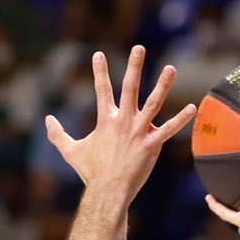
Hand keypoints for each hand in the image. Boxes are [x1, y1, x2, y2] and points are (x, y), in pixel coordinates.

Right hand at [44, 45, 195, 196]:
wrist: (107, 192)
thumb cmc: (90, 172)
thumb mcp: (70, 151)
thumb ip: (58, 135)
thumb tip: (46, 120)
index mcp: (105, 120)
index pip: (101, 89)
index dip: (99, 71)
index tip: (98, 54)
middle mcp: (123, 121)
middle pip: (129, 88)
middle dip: (133, 66)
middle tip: (139, 48)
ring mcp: (139, 132)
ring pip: (154, 103)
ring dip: (163, 84)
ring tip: (171, 68)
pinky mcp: (152, 145)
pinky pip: (169, 130)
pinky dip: (181, 119)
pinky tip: (193, 108)